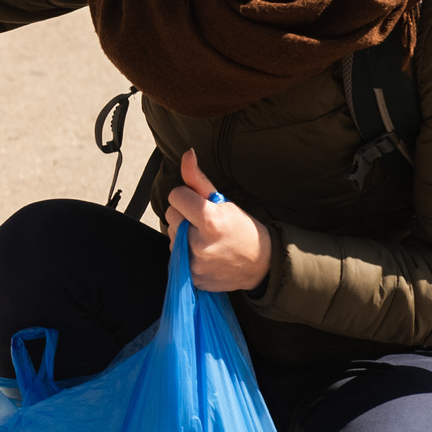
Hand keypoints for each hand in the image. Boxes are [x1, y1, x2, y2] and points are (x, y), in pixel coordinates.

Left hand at [163, 149, 273, 293]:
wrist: (261, 263)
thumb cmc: (240, 227)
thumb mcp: (223, 201)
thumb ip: (198, 179)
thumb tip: (186, 153)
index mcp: (209, 219)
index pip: (175, 196)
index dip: (186, 197)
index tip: (200, 203)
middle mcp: (199, 243)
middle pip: (171, 216)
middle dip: (185, 215)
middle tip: (206, 223)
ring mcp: (194, 263)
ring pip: (171, 236)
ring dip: (183, 235)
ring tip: (206, 239)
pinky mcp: (192, 278)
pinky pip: (175, 256)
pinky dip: (185, 253)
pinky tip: (204, 254)